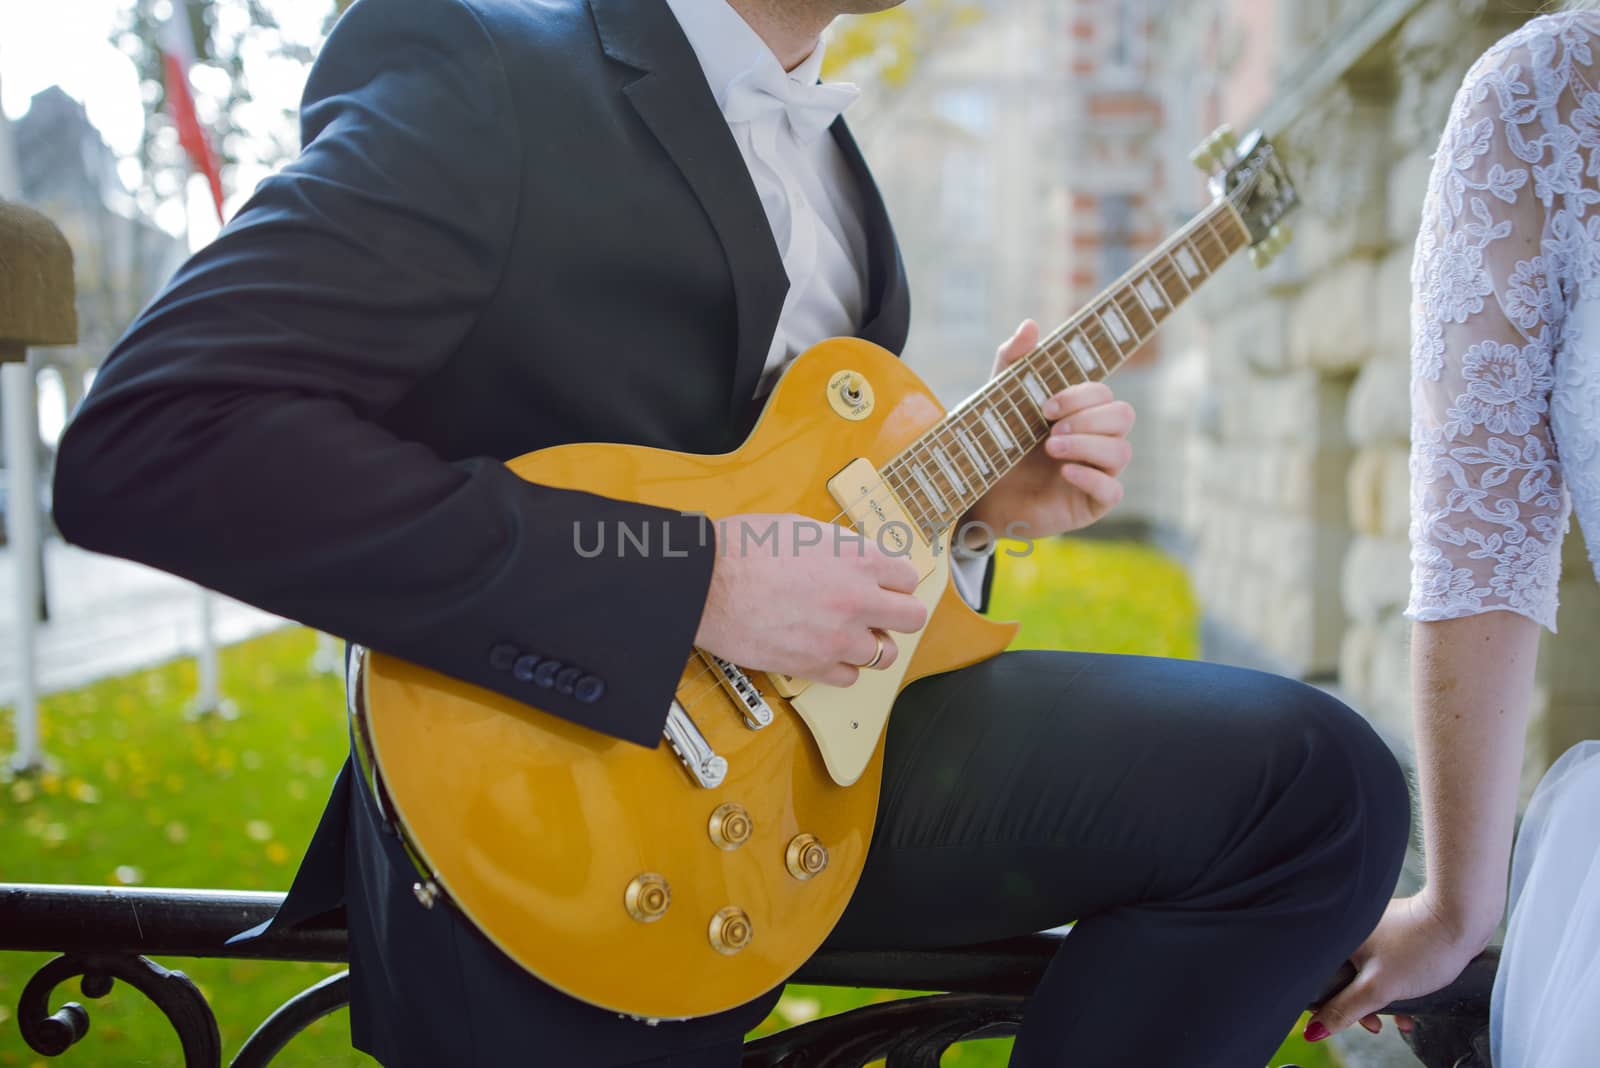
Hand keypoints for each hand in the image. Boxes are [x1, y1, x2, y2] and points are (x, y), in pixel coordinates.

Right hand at [693, 513, 928, 686]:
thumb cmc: (744, 548)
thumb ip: (840, 547)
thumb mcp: (803, 528)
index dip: (895, 581)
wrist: (706, 583)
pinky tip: (824, 651)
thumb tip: (855, 557)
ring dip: (869, 644)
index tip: (885, 585)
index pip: (909, 577)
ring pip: (884, 654)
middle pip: (912, 618)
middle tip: (879, 613)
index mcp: (858, 558)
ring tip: (847, 635)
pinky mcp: (814, 665)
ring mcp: (838, 637)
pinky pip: (849, 677)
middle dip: (898, 615)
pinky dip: (841, 667)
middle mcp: (858, 599)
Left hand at [964, 320, 1135, 543]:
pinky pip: (1113, 491)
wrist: (977, 492)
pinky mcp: (1090, 504)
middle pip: (1123, 416)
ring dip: (1087, 445)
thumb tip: (1030, 325)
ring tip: (1051, 448)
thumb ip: (1013, 361)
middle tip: (1050, 429)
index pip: (1104, 394)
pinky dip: (1092, 478)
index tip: (1045, 406)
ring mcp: (1096, 472)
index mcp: (1080, 413)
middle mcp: (1095, 440)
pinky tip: (1064, 472)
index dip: (1081, 396)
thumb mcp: (999, 399)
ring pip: (1121, 451)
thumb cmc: (995, 444)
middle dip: (1088, 418)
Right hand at [1304, 894, 1489, 1042]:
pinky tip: (1411, 997)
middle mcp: (1349, 930)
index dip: (1331, 1006)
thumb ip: (1344, 1010)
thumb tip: (1314, 1030)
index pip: (1319, 979)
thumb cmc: (1420, 947)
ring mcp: (1371, 930)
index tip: (1352, 1021)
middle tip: (1379, 1024)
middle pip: (1343, 979)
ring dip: (1382, 999)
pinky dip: (1393, 983)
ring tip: (1403, 1016)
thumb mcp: (1378, 988)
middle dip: (1363, 1007)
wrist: (1460, 919)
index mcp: (1337, 937)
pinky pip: (1382, 964)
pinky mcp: (1392, 932)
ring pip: (1365, 973)